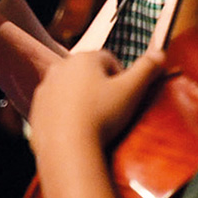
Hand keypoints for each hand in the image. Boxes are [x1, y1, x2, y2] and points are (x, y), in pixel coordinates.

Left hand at [29, 49, 164, 148]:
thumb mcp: (131, 91)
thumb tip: (160, 52)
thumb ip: (147, 69)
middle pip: (88, 73)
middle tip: (112, 111)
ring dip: (83, 99)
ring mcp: (46, 86)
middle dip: (101, 87)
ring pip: (71, 89)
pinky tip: (77, 129)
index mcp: (84, 57)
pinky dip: (67, 113)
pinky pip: (57, 106)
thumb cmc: (102, 115)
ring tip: (95, 121)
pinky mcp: (37, 106)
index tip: (126, 98)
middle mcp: (61, 66)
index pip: (110, 60)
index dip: (122, 78)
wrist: (67, 145)